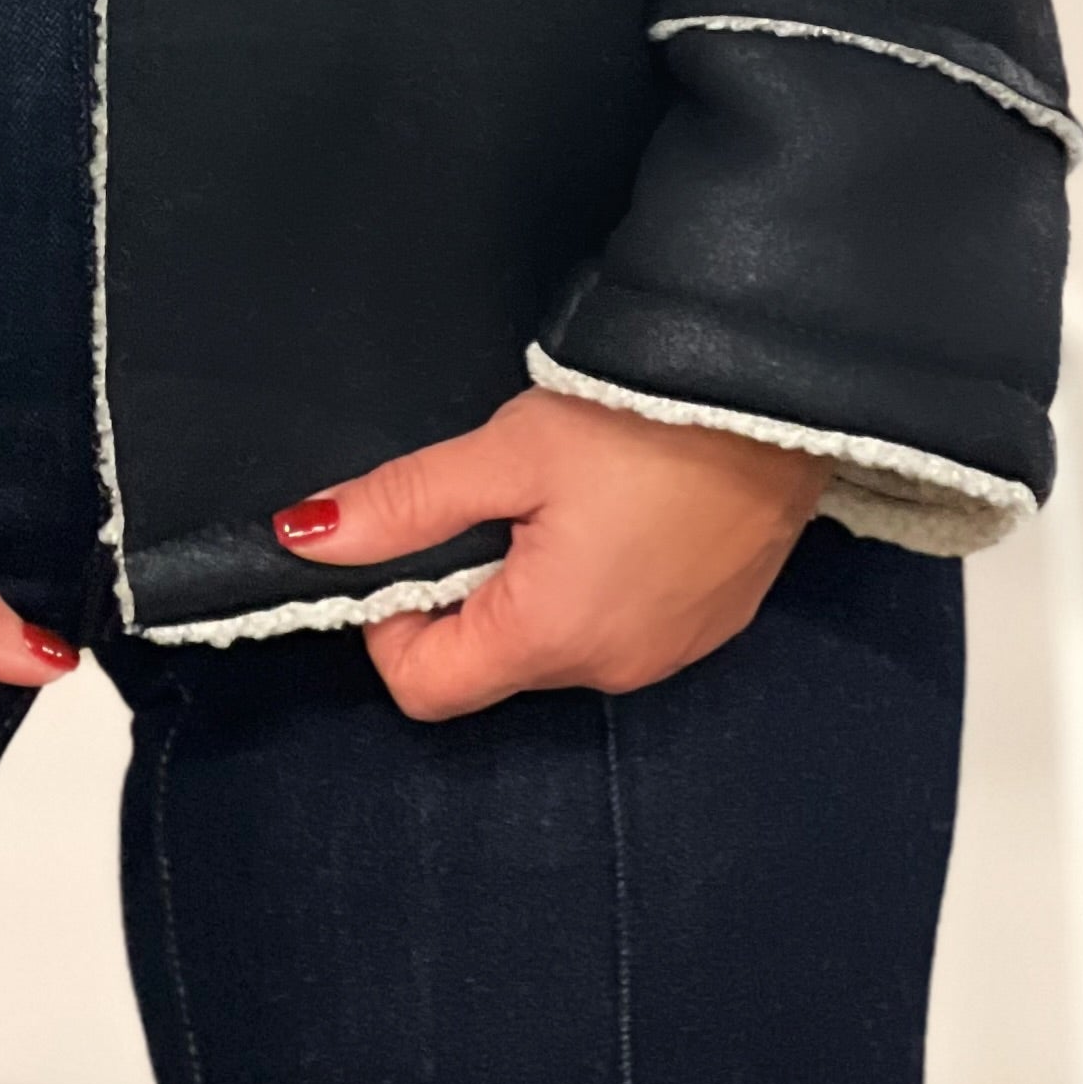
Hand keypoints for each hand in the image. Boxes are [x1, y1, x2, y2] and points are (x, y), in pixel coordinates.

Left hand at [272, 386, 829, 722]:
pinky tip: (615, 512)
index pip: (426, 687)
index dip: (392, 623)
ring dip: (531, 585)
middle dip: (465, 593)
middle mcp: (610, 670)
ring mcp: (668, 654)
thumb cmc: (639, 421)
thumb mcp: (506, 453)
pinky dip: (592, 584)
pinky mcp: (707, 626)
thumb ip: (404, 504)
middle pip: (491, 664)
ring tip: (562, 498)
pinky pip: (616, 627)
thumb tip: (307, 537)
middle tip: (491, 501)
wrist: (775, 396)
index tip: (411, 545)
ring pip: (554, 644)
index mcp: (551, 638)